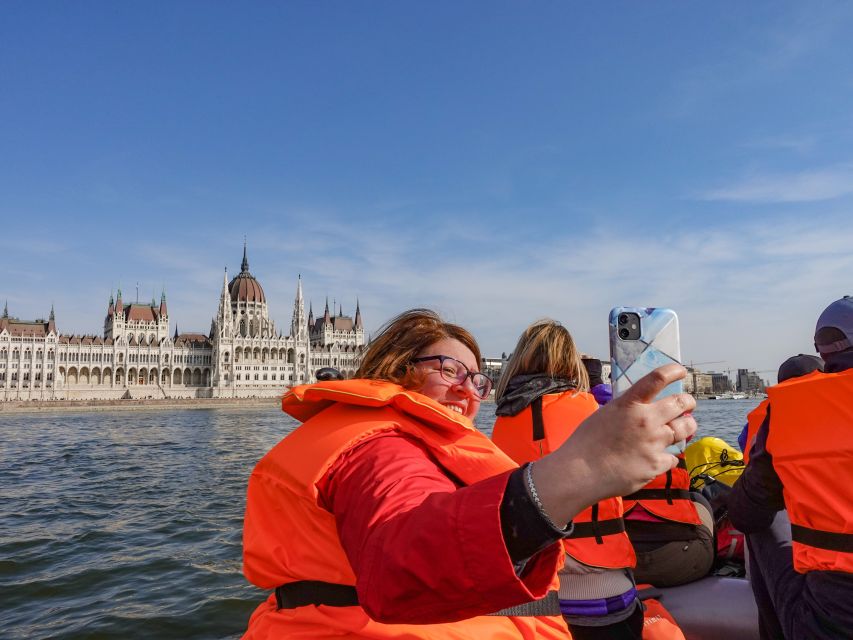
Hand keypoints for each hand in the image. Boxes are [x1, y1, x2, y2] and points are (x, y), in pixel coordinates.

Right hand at [531, 364, 695, 526]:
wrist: (581, 472)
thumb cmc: (586, 442)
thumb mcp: (605, 414)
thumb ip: (626, 409)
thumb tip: (642, 407)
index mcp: (630, 404)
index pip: (657, 379)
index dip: (673, 371)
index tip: (681, 371)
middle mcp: (646, 420)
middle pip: (681, 403)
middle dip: (688, 401)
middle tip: (688, 403)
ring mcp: (654, 443)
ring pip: (686, 429)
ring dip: (688, 425)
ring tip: (686, 426)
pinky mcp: (656, 464)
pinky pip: (673, 457)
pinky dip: (668, 455)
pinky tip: (660, 456)